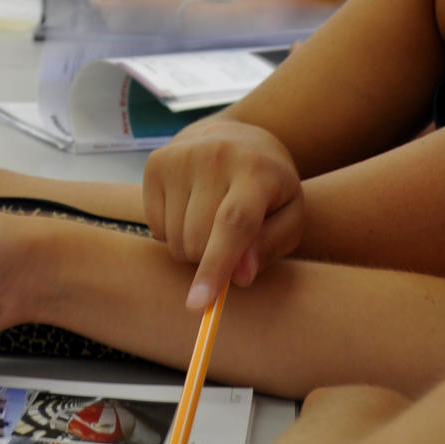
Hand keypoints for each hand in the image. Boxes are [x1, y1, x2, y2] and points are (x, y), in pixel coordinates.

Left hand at [91, 0, 179, 32]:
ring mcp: (120, 29)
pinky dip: (126, 15)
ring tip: (133, 2)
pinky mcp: (129, 32)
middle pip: (103, 10)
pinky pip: (122, 22)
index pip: (94, 2)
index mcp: (107, 10)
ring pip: (113, 16)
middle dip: (109, 2)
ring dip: (118, 9)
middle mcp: (111, 22)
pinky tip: (138, 10)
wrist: (165, 15)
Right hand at [142, 119, 304, 308]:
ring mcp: (180, 157)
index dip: (217, 267)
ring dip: (192, 246)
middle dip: (211, 260)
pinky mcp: (156, 163)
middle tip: (231, 242)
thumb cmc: (269, 187)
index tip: (200, 305)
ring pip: (175, 239)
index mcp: (256, 171)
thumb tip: (239, 277)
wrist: (236, 137)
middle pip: (198, 239)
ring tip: (211, 220)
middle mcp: (214, 157)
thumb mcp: (289, 216)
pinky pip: (155, 226)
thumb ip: (269, 247)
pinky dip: (172, 231)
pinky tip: (190, 208)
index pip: (233, 223)